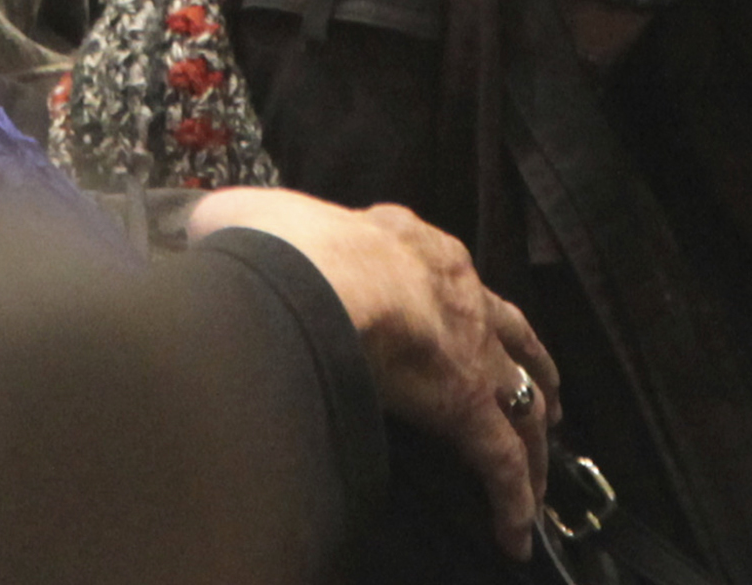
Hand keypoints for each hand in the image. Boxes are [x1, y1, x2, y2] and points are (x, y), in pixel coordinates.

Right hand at [185, 187, 559, 554]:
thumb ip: (237, 222)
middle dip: (527, 364)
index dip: (455, 299)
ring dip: (535, 436)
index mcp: (408, 243)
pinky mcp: (466, 407)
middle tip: (541, 395)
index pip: (443, 271)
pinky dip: (515, 500)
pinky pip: (502, 463)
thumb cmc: (284, 245)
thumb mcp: (250, 215)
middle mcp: (456, 291)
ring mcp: (468, 350)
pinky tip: (516, 536)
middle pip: (509, 331)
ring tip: (542, 468)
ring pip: (521, 398)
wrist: (317, 273)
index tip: (461, 321)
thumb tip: (209, 228)